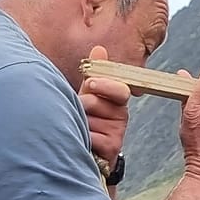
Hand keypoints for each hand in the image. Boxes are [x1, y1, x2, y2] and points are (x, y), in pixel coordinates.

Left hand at [79, 45, 130, 167]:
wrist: (88, 150)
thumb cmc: (87, 118)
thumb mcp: (89, 94)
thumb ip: (93, 74)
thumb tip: (99, 49)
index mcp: (117, 99)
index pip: (119, 88)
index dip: (105, 85)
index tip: (91, 83)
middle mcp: (121, 115)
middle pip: (97, 102)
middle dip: (83, 104)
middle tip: (80, 109)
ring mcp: (118, 132)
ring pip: (90, 120)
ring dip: (79, 122)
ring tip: (79, 126)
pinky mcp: (112, 148)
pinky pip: (91, 137)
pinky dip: (82, 138)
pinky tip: (83, 140)